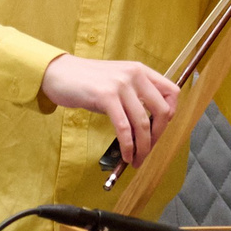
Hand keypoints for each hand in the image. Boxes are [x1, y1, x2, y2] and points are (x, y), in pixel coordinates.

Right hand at [39, 54, 177, 165]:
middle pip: (162, 111)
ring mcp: (120, 84)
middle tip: (148, 150)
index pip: (172, 92)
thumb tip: (150, 125)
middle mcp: (134, 74)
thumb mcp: (117, 80)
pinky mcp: (105, 96)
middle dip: (158, 136)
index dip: (171, 114)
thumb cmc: (87, 81)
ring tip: (136, 160)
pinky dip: (127, 145)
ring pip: (143, 123)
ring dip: (142, 147)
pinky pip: (123, 127)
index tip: (160, 130)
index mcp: (140, 70)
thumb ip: (135, 94)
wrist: (58, 73)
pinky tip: (126, 155)